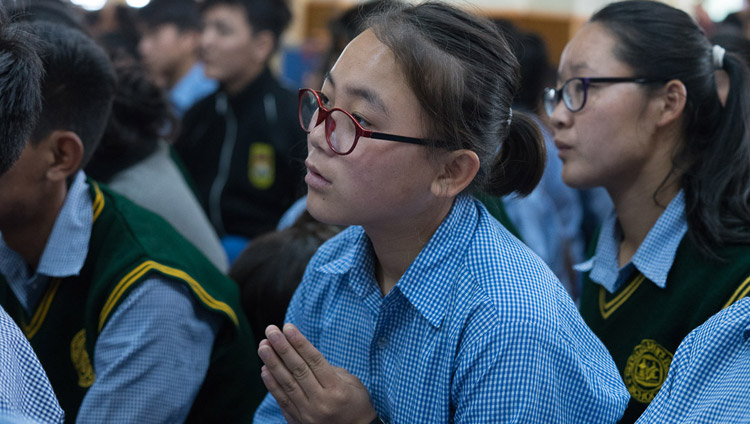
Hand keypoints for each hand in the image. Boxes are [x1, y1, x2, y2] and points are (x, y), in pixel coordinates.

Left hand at [258, 324, 376, 423]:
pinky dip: (272, 384)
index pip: (314, 361)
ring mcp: (307, 413)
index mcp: (336, 389)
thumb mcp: (352, 383)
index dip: (300, 343)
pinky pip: (282, 400)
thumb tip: (306, 356)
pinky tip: (264, 369)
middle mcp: (321, 401)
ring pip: (286, 384)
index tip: (288, 327)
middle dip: (282, 348)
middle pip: (298, 370)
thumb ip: (330, 369)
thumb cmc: (357, 404)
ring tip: (263, 346)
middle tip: (271, 331)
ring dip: (272, 363)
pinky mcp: (298, 420)